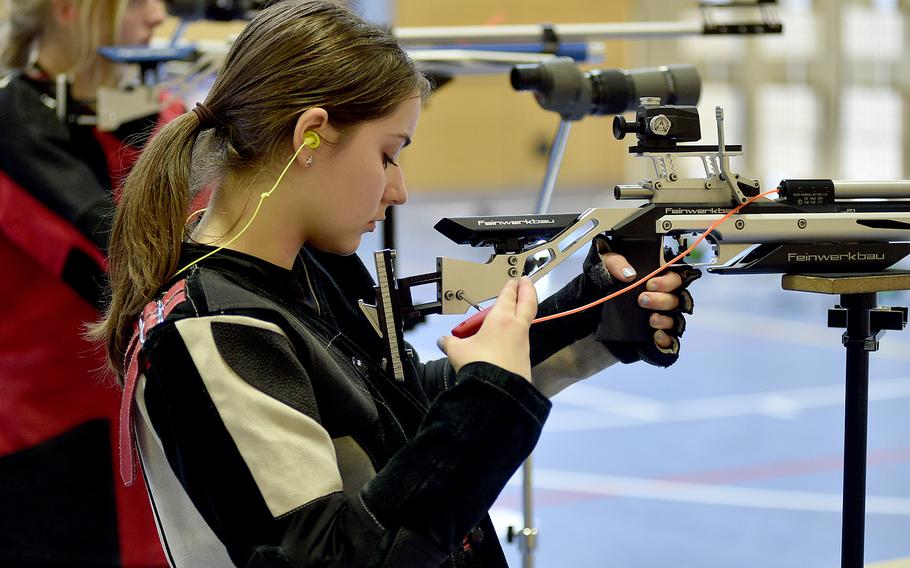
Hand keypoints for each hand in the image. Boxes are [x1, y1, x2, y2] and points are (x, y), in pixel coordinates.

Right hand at [438, 277, 537, 380]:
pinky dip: (516, 335)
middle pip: (527, 302)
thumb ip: (450, 343)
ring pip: (525, 322)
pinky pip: (521, 341)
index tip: (514, 280)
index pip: (508, 296)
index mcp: (500, 319)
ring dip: (522, 314)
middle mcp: (516, 327)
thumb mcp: (458, 351)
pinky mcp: (525, 359)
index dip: (511, 287)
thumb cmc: (478, 364)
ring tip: (514, 312)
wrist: (497, 391)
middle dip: (527, 290)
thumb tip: (443, 341)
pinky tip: (507, 341)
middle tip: (526, 281)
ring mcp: (523, 343)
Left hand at [586, 234, 700, 366]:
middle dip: (663, 299)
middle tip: (642, 299)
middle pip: (677, 298)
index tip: (650, 283)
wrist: (583, 314)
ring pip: (675, 319)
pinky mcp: (653, 338)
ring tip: (651, 319)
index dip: (669, 280)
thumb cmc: (597, 287)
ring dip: (666, 319)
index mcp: (654, 279)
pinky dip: (666, 339)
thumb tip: (629, 274)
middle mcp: (661, 299)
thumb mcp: (600, 268)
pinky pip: (669, 341)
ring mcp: (659, 319)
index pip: (675, 277)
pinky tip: (656, 336)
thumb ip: (613, 262)